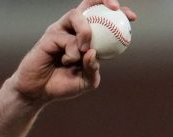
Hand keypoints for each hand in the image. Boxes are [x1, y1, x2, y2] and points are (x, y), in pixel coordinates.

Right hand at [7, 0, 136, 105]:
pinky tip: (68, 62)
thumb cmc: (63, 85)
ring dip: (85, 32)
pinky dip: (72, 52)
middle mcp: (74, 29)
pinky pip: (67, 37)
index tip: (133, 18)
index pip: (103, 18)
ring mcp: (61, 30)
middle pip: (89, 4)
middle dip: (104, 0)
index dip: (119, 13)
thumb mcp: (87, 81)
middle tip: (116, 9)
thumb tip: (94, 52)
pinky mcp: (50, 35)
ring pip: (77, 16)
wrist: (39, 92)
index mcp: (87, 38)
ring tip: (85, 49)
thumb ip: (94, 69)